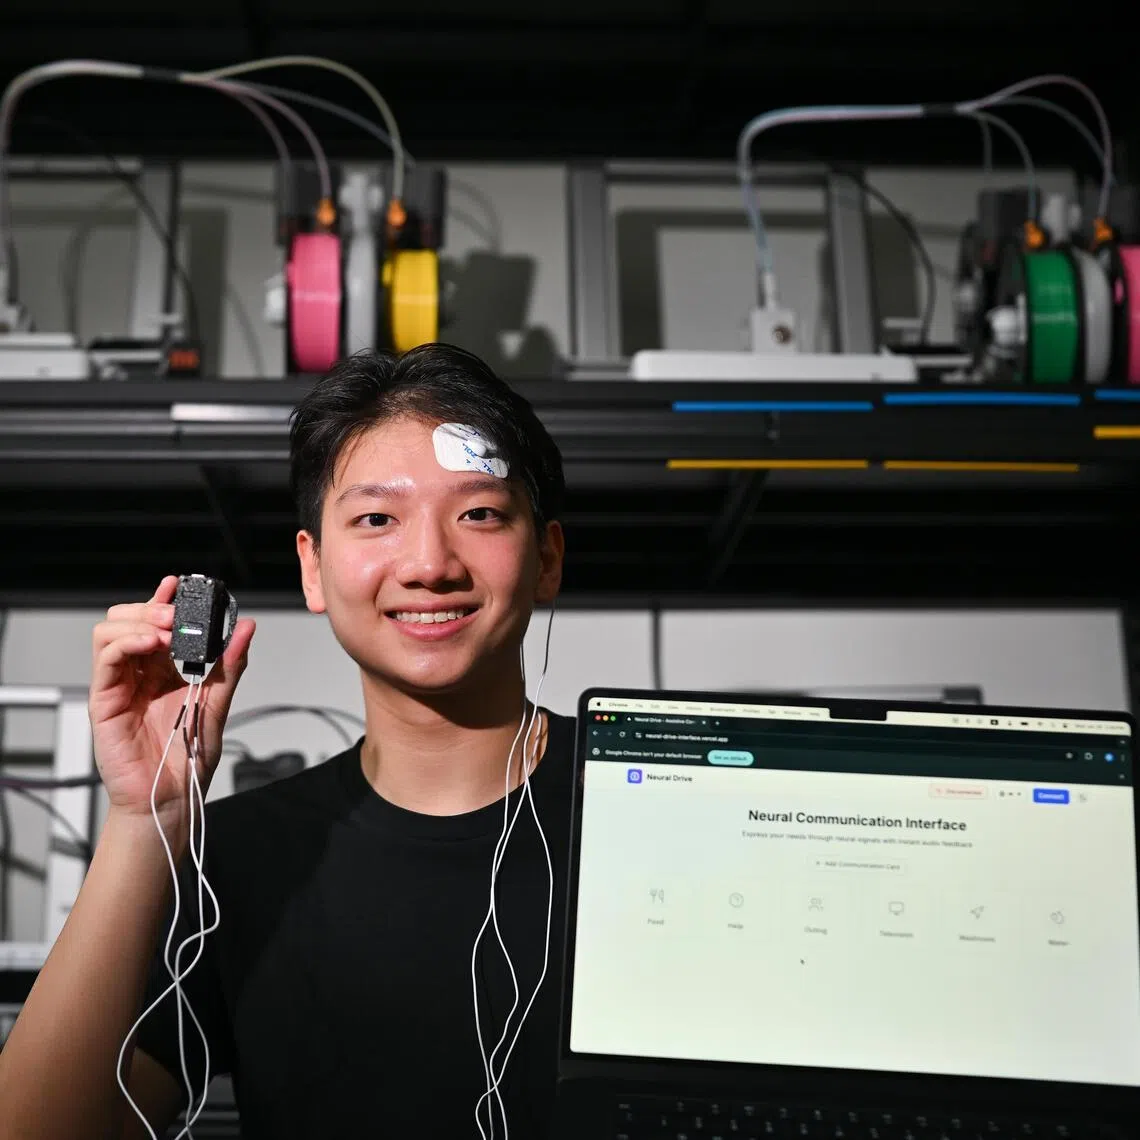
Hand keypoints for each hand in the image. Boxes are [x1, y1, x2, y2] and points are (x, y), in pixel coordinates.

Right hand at [88, 576, 255, 846]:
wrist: (172, 798)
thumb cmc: (189, 757)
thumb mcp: (218, 703)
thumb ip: (229, 665)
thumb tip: (246, 628)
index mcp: (166, 669)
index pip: (158, 623)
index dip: (167, 600)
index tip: (183, 585)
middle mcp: (140, 672)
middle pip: (130, 619)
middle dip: (155, 608)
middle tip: (180, 615)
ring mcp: (120, 684)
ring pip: (112, 631)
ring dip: (141, 621)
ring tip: (169, 631)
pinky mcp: (106, 699)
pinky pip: (106, 659)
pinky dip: (127, 642)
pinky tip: (152, 645)